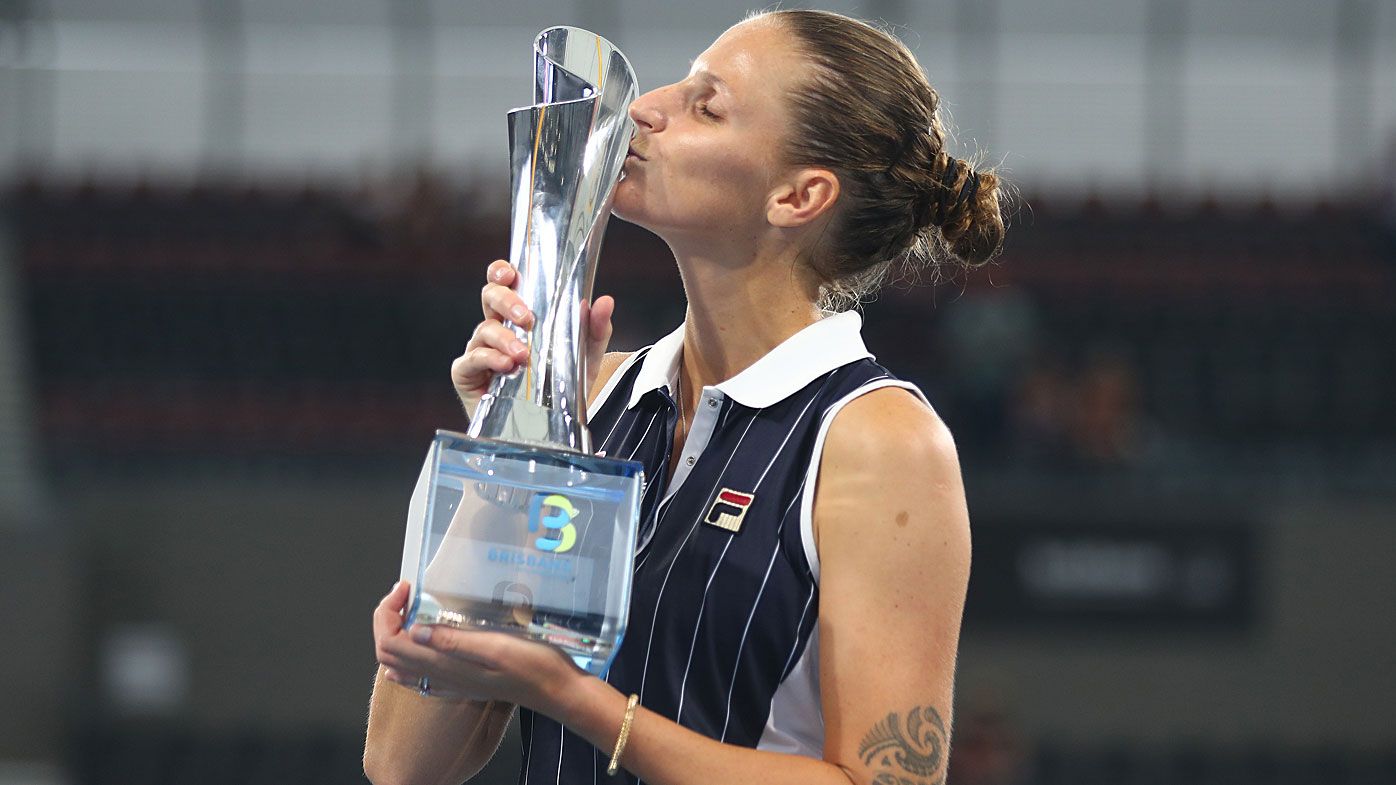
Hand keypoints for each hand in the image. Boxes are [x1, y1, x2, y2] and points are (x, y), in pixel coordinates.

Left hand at [374, 580, 587, 712]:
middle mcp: (439, 676)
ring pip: (400, 663)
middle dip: (388, 618)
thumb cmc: (531, 664)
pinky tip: (419, 640)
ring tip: (411, 607)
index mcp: (443, 664)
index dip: (388, 612)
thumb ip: (453, 641)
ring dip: (396, 633)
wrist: (554, 689)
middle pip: (388, 652)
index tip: (407, 587)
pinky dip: (408, 654)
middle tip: (407, 593)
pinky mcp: (459, 683)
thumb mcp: (495, 646)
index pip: (390, 642)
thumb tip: (413, 630)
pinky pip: (418, 675)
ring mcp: (447, 683)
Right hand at [450, 260, 614, 418]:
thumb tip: (604, 302)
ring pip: (484, 330)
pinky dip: (488, 359)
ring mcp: (479, 350)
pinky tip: (506, 366)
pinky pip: (471, 360)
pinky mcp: (467, 375)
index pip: (503, 283)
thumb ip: (595, 328)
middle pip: (489, 298)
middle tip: (527, 317)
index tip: (511, 273)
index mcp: (517, 316)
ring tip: (523, 354)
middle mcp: (496, 328)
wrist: (551, 424)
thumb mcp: (585, 355)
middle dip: (505, 301)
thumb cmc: (560, 384)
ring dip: (504, 338)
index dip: (501, 272)